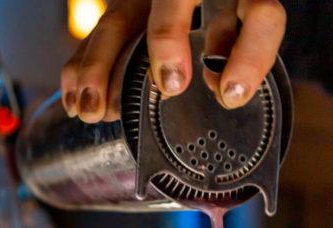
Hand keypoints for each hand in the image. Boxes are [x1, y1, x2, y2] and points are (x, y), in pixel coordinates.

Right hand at [61, 0, 286, 122]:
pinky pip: (97, 33)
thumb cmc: (233, 30)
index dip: (249, 54)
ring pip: (119, 19)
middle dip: (168, 39)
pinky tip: (75, 102)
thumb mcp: (246, 39)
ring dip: (101, 67)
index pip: (258, 13)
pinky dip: (83, 67)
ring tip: (93, 112)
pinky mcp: (125, 10)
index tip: (232, 95)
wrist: (207, 4)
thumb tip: (230, 92)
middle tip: (171, 87)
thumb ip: (241, 56)